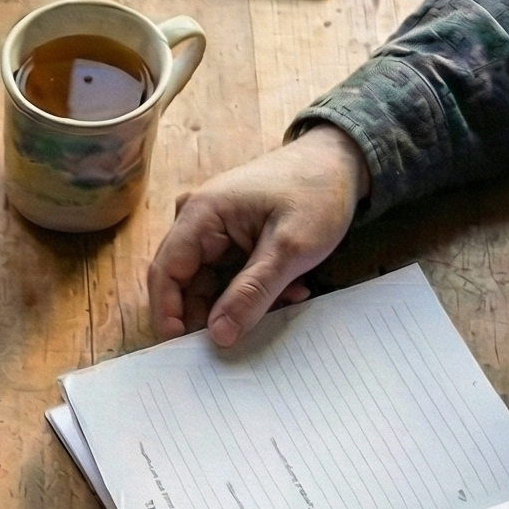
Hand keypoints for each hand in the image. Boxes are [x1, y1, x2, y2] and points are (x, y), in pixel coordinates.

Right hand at [149, 124, 367, 344]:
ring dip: (238, 304)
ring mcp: (213, 231)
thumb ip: (251, 294)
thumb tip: (218, 336)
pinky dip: (250, 291)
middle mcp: (198, 221)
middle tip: (242, 336)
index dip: (168, 313)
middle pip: (183, 282)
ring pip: (207, 285)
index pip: (166, 272)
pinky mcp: (229, 240)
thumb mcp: (290, 249)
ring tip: (282, 302)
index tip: (182, 348)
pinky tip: (285, 290)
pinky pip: (226, 278)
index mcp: (202, 214)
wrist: (342, 160)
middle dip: (210, 313)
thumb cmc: (317, 192)